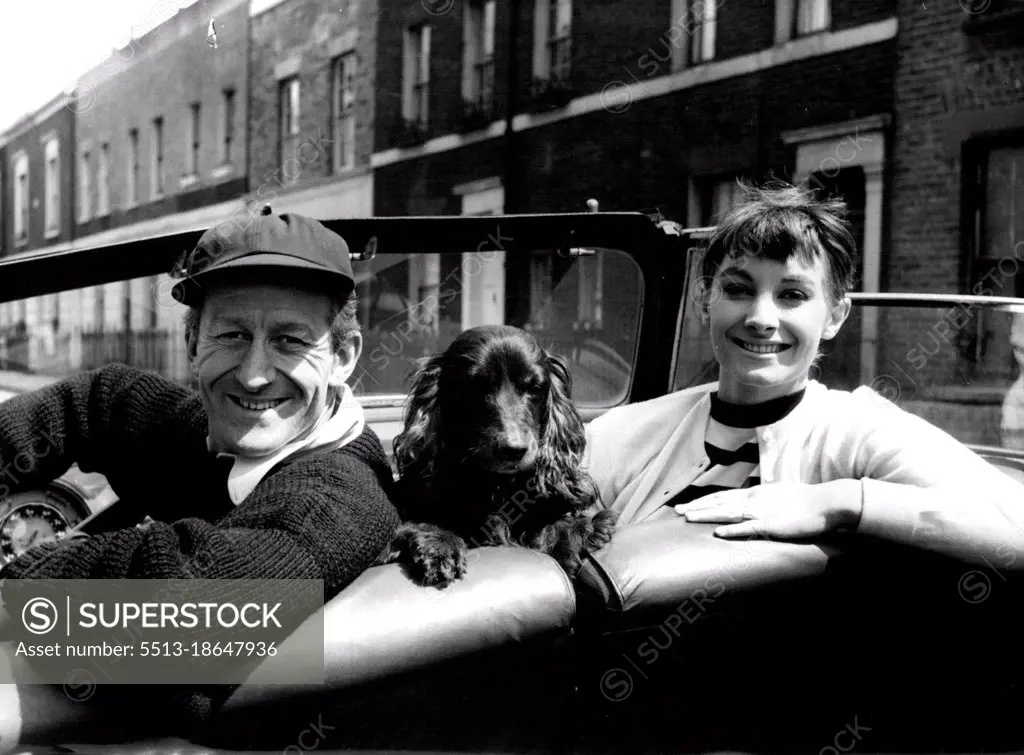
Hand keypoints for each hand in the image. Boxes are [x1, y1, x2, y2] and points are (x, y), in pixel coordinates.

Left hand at [676, 480, 863, 539]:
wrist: (826, 503)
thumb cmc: (805, 500)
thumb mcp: (778, 495)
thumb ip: (762, 499)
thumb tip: (750, 503)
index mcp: (755, 493)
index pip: (723, 496)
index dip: (704, 500)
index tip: (687, 504)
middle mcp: (754, 499)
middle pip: (719, 502)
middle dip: (697, 507)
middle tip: (676, 511)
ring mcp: (761, 512)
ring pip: (727, 513)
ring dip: (706, 515)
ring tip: (687, 518)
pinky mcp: (771, 525)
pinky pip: (748, 528)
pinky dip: (732, 530)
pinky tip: (718, 534)